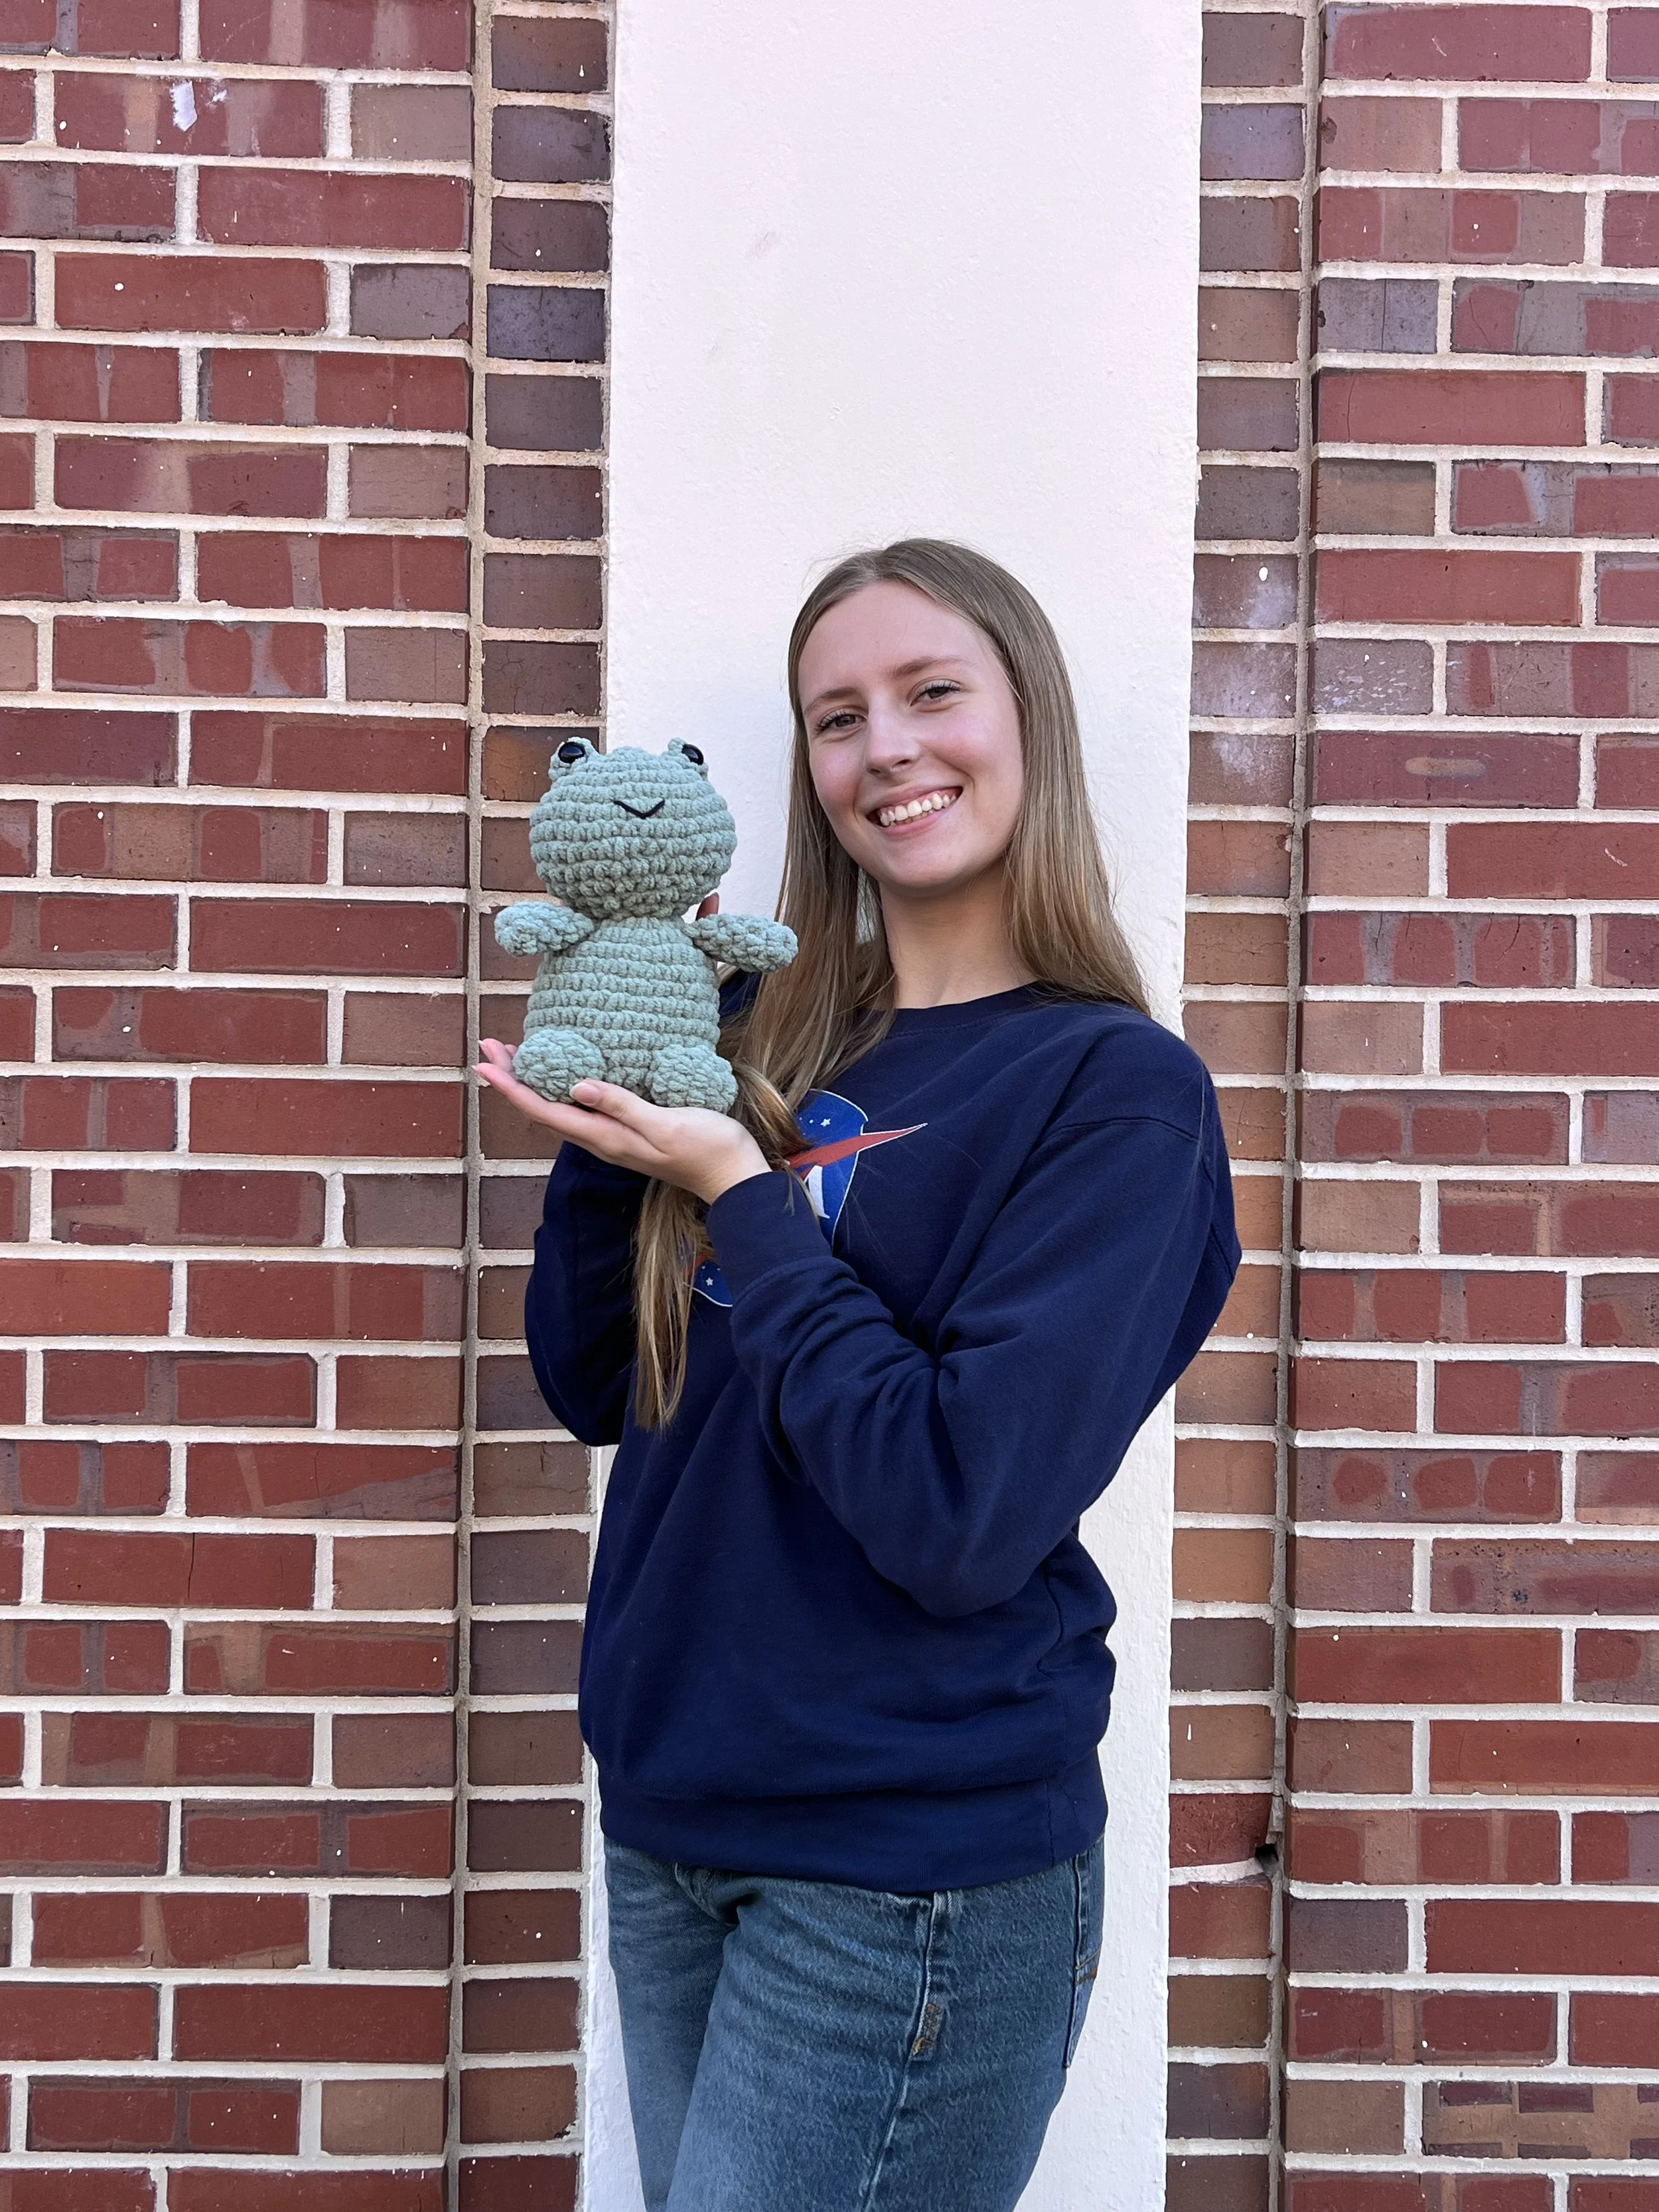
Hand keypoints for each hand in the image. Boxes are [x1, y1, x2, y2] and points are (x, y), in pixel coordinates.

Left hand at [474, 1042, 769, 1202]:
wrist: (733, 1176)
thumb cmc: (707, 1149)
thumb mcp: (665, 1123)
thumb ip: (623, 1105)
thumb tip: (577, 1086)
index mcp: (604, 1137)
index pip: (544, 1110)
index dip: (511, 1087)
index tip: (484, 1062)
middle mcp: (601, 1139)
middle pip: (543, 1107)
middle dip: (514, 1078)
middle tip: (490, 1045)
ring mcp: (613, 1137)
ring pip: (559, 1107)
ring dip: (533, 1081)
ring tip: (515, 1053)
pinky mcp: (627, 1130)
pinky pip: (581, 1107)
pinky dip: (562, 1084)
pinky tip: (566, 1071)